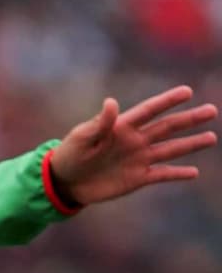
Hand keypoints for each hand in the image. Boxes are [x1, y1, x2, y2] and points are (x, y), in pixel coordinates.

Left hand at [51, 87, 216, 206]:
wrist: (66, 181)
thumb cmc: (71, 154)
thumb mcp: (82, 137)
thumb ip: (100, 123)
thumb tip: (112, 103)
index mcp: (123, 126)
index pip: (150, 110)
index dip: (168, 101)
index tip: (187, 91)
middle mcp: (136, 140)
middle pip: (167, 127)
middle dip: (190, 120)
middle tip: (212, 111)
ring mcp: (138, 159)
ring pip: (170, 150)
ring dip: (190, 144)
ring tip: (211, 137)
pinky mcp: (137, 178)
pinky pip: (161, 175)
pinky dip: (176, 174)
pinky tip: (193, 172)